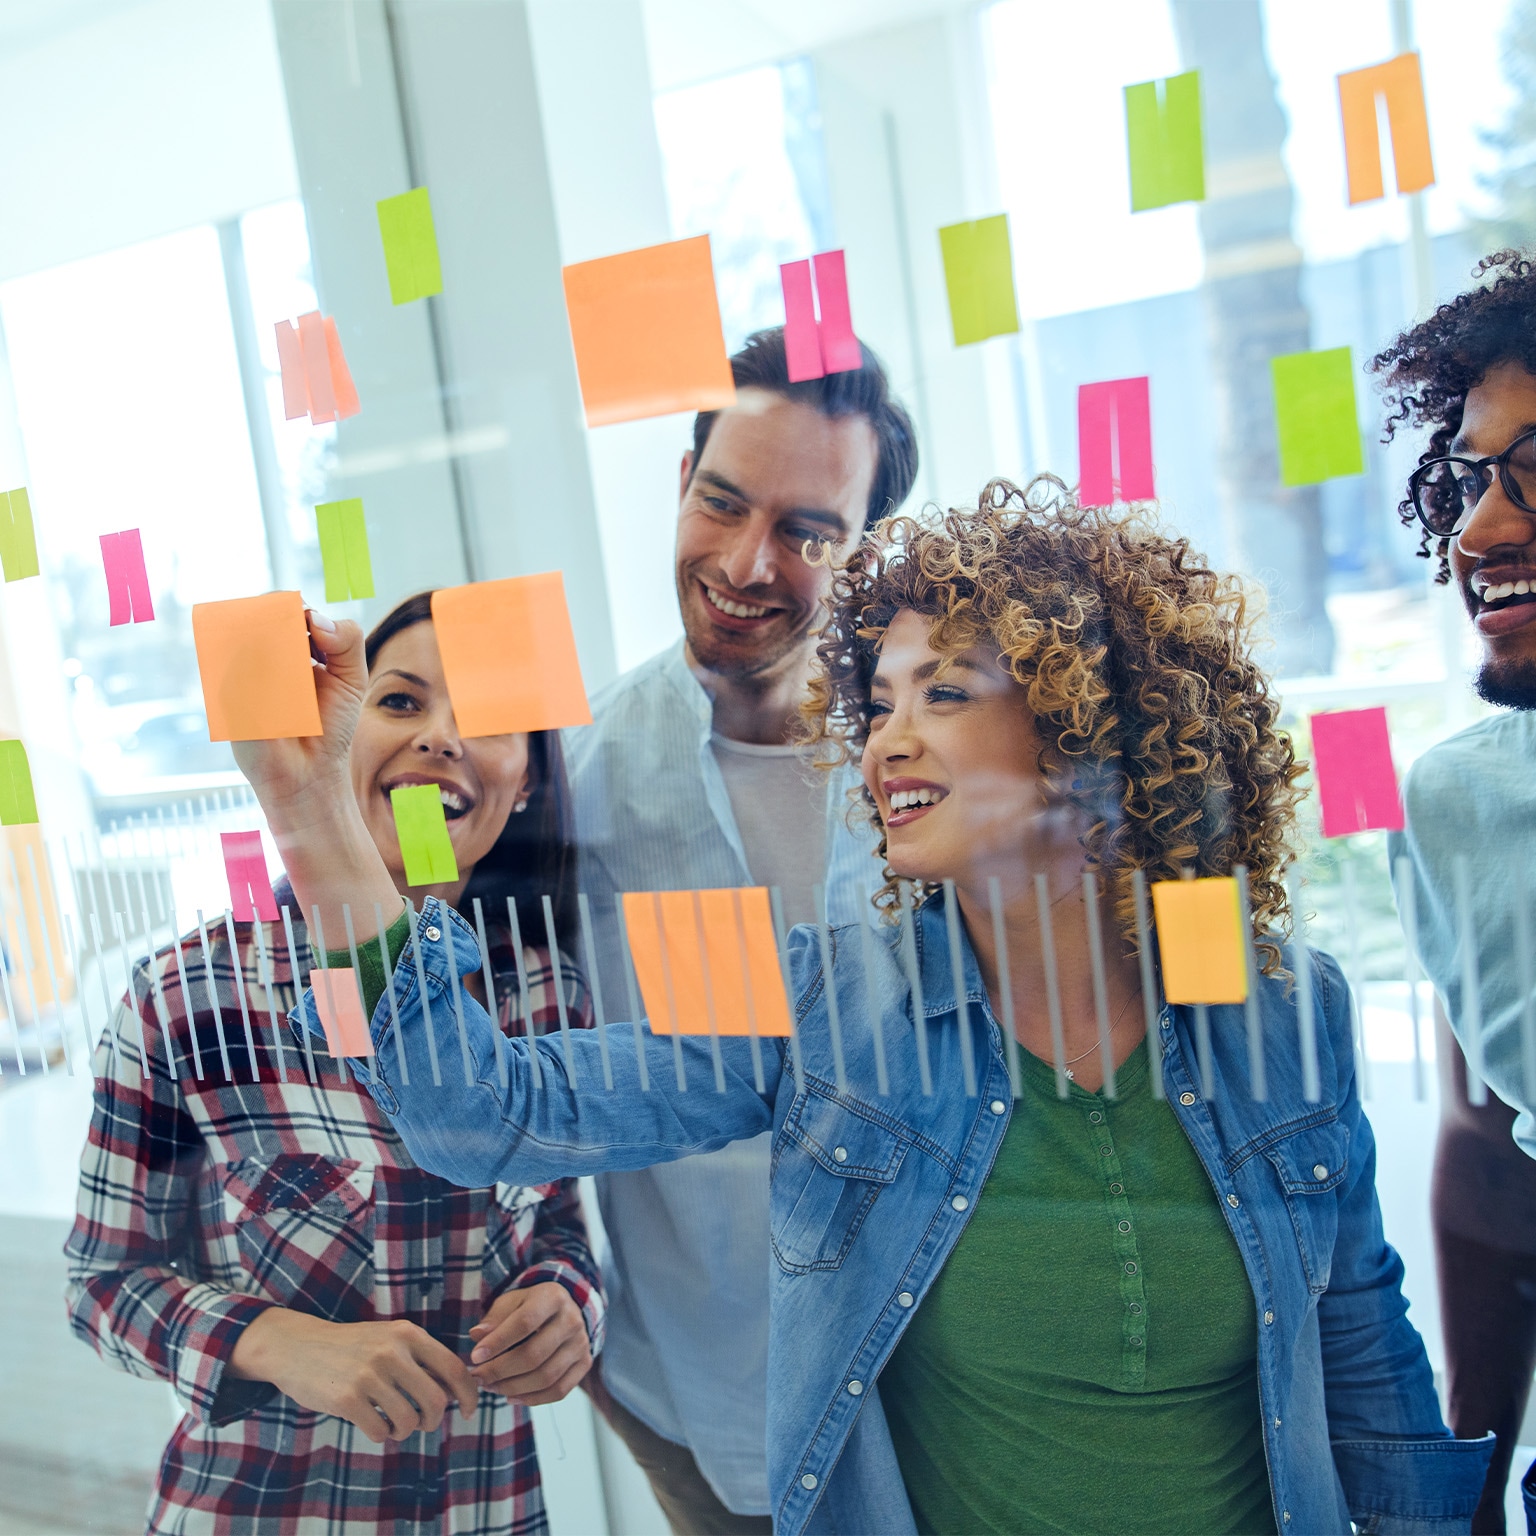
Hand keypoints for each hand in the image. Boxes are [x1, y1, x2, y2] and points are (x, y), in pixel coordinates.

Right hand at [229, 1307, 478, 1443]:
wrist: (297, 1345)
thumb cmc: (352, 1347)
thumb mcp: (389, 1339)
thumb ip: (420, 1359)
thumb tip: (456, 1391)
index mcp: (408, 1334)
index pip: (453, 1368)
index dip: (468, 1394)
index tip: (469, 1411)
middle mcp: (392, 1351)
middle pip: (436, 1401)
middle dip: (434, 1421)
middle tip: (424, 1424)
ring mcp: (369, 1374)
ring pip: (409, 1420)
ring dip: (405, 1431)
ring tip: (395, 1425)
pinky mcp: (347, 1398)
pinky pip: (381, 1431)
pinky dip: (382, 1435)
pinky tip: (374, 1425)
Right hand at [231, 610, 365, 837]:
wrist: (310, 773)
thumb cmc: (330, 725)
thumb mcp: (351, 677)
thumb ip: (346, 639)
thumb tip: (314, 618)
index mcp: (286, 644)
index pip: (281, 605)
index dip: (297, 610)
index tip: (319, 637)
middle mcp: (256, 653)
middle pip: (258, 612)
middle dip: (285, 625)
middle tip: (308, 656)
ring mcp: (237, 672)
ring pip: (246, 637)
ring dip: (279, 654)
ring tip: (296, 684)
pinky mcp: (224, 695)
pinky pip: (241, 672)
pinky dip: (266, 681)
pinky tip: (281, 701)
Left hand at [468, 1284, 592, 1405]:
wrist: (562, 1311)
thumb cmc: (529, 1307)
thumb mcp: (511, 1302)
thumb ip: (494, 1318)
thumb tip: (476, 1336)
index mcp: (553, 1297)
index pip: (525, 1322)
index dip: (498, 1342)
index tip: (474, 1357)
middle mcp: (572, 1320)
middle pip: (534, 1354)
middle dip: (501, 1370)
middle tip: (478, 1378)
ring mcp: (581, 1343)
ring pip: (546, 1377)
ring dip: (513, 1387)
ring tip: (491, 1387)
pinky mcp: (584, 1363)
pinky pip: (559, 1390)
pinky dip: (533, 1399)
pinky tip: (511, 1396)